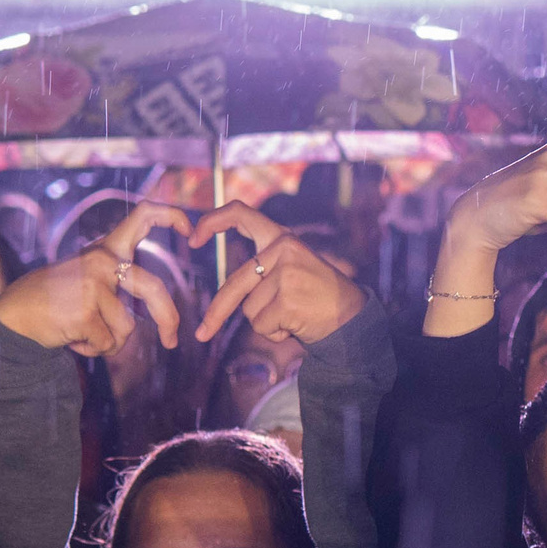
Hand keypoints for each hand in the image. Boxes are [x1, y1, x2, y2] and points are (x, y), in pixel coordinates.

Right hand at [0, 203, 190, 356]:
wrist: (10, 317)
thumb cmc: (53, 299)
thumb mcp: (85, 274)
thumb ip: (118, 275)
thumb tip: (160, 296)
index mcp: (105, 249)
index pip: (143, 216)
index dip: (172, 216)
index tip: (191, 230)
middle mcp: (101, 261)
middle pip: (155, 290)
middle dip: (169, 319)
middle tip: (172, 341)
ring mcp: (92, 286)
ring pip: (128, 327)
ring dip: (110, 341)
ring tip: (81, 331)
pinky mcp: (84, 313)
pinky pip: (108, 344)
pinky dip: (94, 350)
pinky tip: (72, 339)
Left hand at [188, 204, 367, 344]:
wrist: (354, 319)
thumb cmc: (320, 298)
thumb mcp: (295, 268)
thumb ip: (265, 267)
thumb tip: (226, 286)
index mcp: (283, 239)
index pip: (242, 214)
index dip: (211, 222)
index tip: (192, 238)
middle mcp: (284, 250)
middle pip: (235, 283)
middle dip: (217, 312)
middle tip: (202, 333)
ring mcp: (286, 274)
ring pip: (249, 308)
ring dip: (266, 320)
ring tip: (295, 315)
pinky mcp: (287, 301)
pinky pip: (261, 325)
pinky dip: (276, 333)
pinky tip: (298, 324)